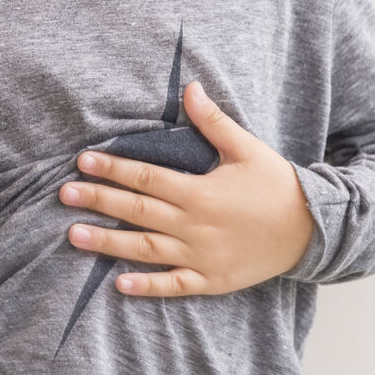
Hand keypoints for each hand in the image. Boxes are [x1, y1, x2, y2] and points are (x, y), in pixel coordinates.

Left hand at [60, 82, 314, 296]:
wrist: (311, 228)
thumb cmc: (275, 185)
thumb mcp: (246, 148)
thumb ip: (214, 121)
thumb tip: (190, 87)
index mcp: (200, 191)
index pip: (146, 178)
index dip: (113, 169)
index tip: (83, 162)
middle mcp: (195, 225)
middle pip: (137, 212)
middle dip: (98, 202)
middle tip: (63, 195)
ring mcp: (201, 256)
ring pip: (145, 250)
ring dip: (108, 244)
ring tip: (74, 235)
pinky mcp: (211, 280)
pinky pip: (173, 285)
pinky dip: (146, 287)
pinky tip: (118, 285)